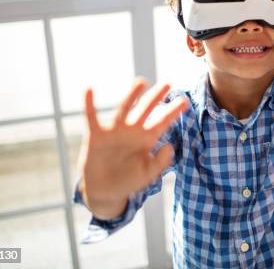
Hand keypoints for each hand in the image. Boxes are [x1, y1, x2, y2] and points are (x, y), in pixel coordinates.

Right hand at [78, 78, 187, 215]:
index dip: (173, 111)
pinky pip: (92, 117)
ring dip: (132, 95)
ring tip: (141, 82)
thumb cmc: (128, 181)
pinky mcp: (96, 135)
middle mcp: (132, 131)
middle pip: (146, 109)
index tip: (185, 101)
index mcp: (146, 139)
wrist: (105, 191)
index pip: (162, 122)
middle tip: (168, 83)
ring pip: (124, 109)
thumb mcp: (147, 174)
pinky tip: (89, 90)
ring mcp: (114, 131)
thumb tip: (170, 146)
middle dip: (156, 97)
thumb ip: (160, 162)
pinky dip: (89, 104)